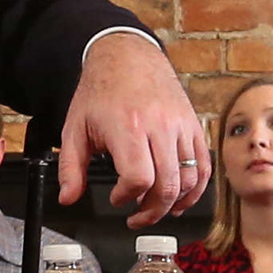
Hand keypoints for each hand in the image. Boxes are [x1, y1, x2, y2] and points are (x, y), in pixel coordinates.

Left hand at [49, 34, 205, 224]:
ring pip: (189, 178)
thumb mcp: (75, 128)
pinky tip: (182, 199)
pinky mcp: (193, 125)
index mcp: (128, 126)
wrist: (128, 55)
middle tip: (136, 216)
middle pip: (167, 185)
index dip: (127, 197)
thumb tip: (68, 198)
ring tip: (156, 209)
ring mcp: (180, 125)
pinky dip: (196, 188)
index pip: (139, 177)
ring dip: (174, 203)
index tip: (116, 198)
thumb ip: (70, 167)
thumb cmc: (101, 90)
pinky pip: (204, 164)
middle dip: (152, 210)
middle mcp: (159, 126)